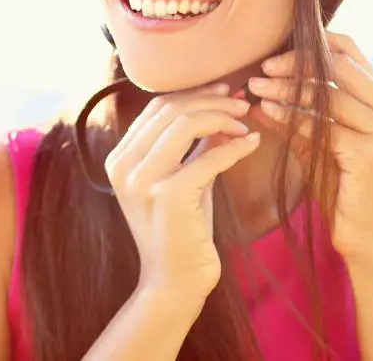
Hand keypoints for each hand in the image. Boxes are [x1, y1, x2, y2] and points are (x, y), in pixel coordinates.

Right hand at [104, 83, 261, 296]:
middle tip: (241, 104)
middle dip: (211, 101)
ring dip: (222, 118)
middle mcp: (124, 165)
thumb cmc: (181, 229)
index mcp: (120, 158)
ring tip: (245, 123)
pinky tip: (252, 144)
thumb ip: (191, 145)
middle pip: (170, 109)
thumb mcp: (182, 178)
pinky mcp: (168, 196)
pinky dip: (234, 147)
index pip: (157, 107)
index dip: (193, 93)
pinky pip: (208, 157)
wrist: (174, 281)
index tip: (223, 91)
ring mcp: (143, 180)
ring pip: (185, 124)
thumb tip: (217, 105)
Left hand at [247, 31, 372, 263]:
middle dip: (296, 62)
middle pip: (339, 66)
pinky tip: (266, 112)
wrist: (366, 241)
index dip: (312, 45)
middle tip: (262, 66)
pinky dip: (291, 115)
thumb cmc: (342, 191)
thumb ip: (297, 116)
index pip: (351, 53)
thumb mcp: (317, 145)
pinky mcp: (368, 154)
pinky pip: (322, 125)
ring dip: (286, 88)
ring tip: (254, 86)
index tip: (276, 54)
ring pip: (327, 94)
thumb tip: (259, 91)